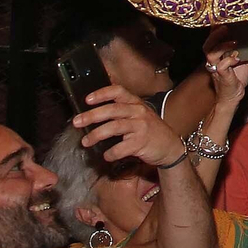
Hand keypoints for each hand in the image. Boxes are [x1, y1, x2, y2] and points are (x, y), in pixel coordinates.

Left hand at [73, 84, 187, 166]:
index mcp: (136, 103)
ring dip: (96, 135)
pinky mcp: (141, 143)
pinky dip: (110, 153)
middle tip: (76, 122)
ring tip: (86, 142)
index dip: (102, 94)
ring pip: (114, 127)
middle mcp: (138, 112)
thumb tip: (95, 113)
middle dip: (91, 115)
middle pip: (112, 110)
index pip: (118, 92)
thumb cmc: (150, 131)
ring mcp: (141, 127)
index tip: (87, 99)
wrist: (170, 147)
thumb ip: (122, 111)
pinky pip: (121, 148)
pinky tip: (106, 156)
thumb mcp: (139, 115)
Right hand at [202, 28, 247, 106]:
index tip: (222, 19)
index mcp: (217, 54)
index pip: (212, 39)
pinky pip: (221, 67)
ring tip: (235, 41)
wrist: (233, 97)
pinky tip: (238, 58)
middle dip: (215, 34)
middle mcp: (214, 60)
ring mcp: (216, 69)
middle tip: (225, 27)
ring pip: (211, 54)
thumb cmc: (237, 77)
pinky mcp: (222, 77)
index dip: (214, 29)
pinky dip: (229, 60)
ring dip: (222, 46)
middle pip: (207, 44)